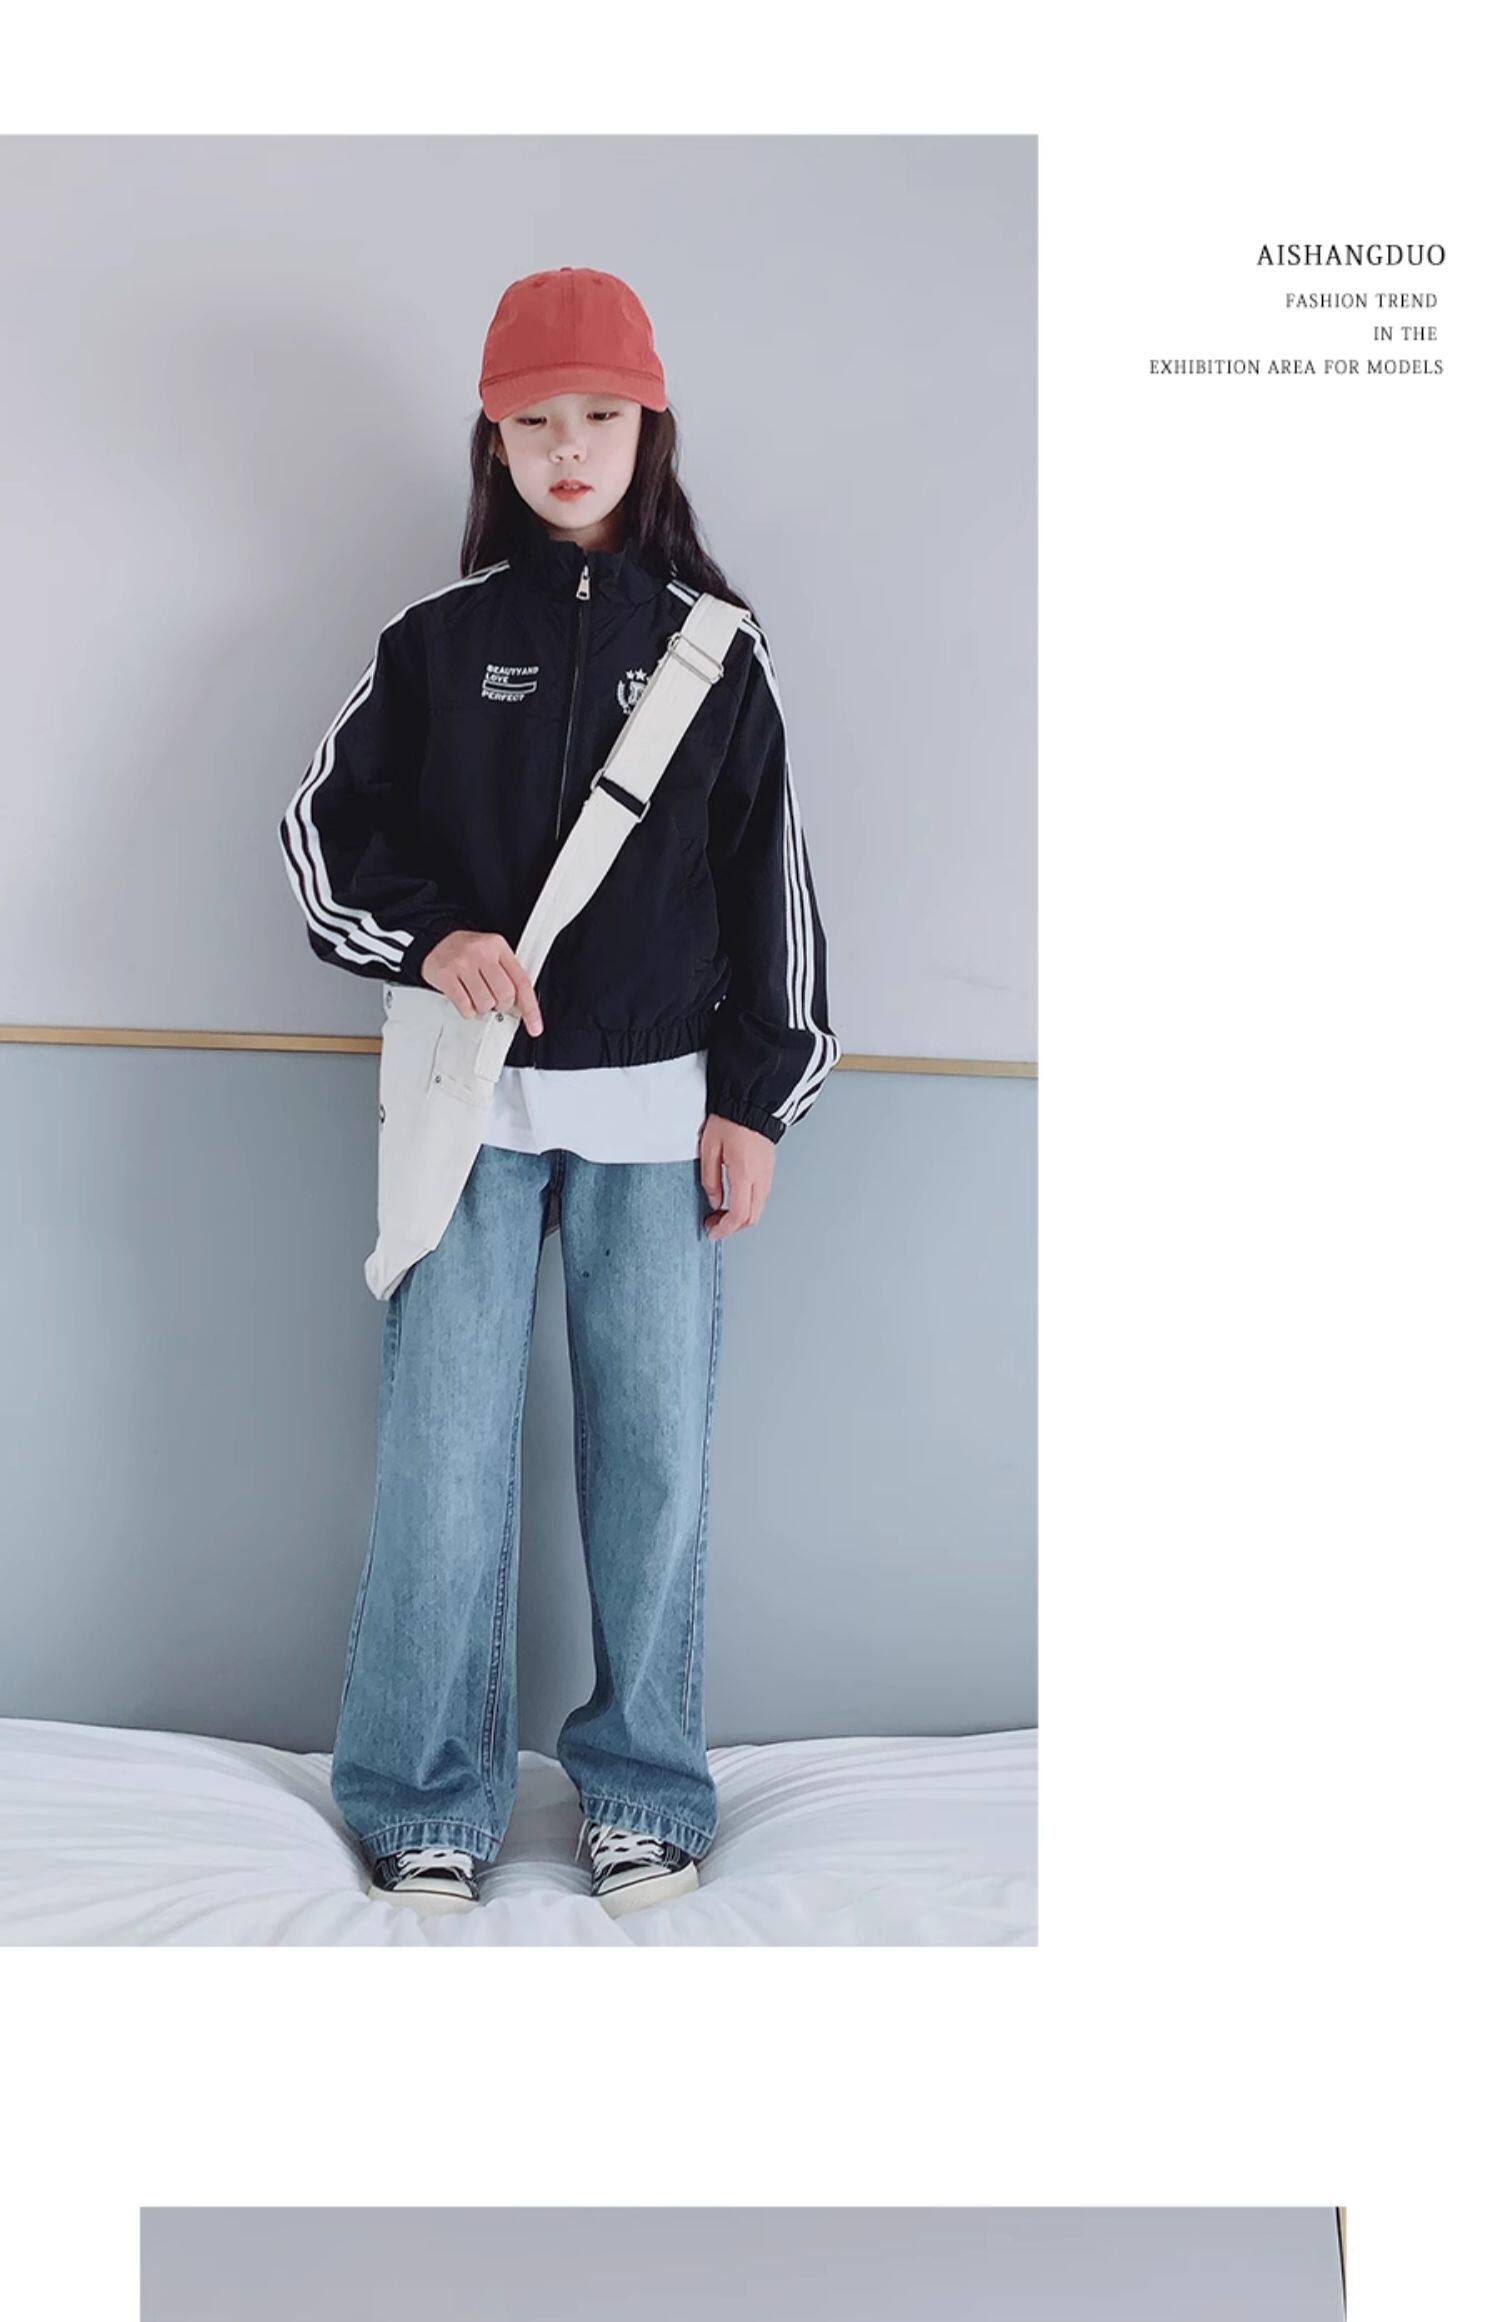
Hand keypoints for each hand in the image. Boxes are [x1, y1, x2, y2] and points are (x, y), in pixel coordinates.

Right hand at [422, 930, 542, 1032]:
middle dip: (501, 1005)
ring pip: (485, 1003)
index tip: (535, 1027)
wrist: (435, 942)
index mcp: (498, 946)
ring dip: (483, 1008)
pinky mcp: (446, 975)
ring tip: (476, 996)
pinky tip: (466, 999)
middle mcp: (481, 952)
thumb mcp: (492, 955)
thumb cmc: (468, 953)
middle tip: (494, 1002)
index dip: (530, 1008)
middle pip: (505, 995)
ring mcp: (462, 963)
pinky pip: (466, 1007)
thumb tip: (522, 1008)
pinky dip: (469, 1011)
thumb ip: (508, 976)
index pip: (521, 981)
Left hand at [699, 1115, 774, 1237]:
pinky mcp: (769, 1170)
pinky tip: (733, 1199)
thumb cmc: (730, 1120)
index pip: (738, 1214)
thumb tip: (714, 1201)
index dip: (724, 1229)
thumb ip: (710, 1179)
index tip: (712, 1232)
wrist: (752, 1103)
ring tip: (720, 1212)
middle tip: (713, 1223)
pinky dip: (747, 1206)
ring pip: (758, 1209)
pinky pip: (761, 1197)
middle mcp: (760, 1177)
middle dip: (732, 1227)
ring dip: (740, 1217)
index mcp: (744, 1173)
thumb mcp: (709, 1149)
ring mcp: (767, 1174)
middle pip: (751, 1218)